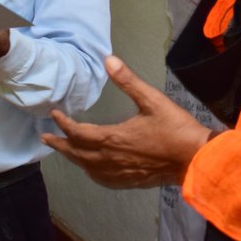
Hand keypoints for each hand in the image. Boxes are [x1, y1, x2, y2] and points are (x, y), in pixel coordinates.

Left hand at [42, 56, 212, 188]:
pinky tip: (91, 168)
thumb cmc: (175, 129)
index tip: (54, 115)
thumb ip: (128, 81)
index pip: (79, 133)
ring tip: (64, 150)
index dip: (64, 124)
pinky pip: (101, 178)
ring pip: (87, 167)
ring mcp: (119, 172)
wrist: (195, 159)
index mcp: (114, 138)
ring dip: (73, 158)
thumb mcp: (152, 99)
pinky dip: (90, 171)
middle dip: (60, 144)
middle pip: (77, 153)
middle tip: (45, 138)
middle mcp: (111, 158)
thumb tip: (108, 60)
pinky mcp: (129, 180)